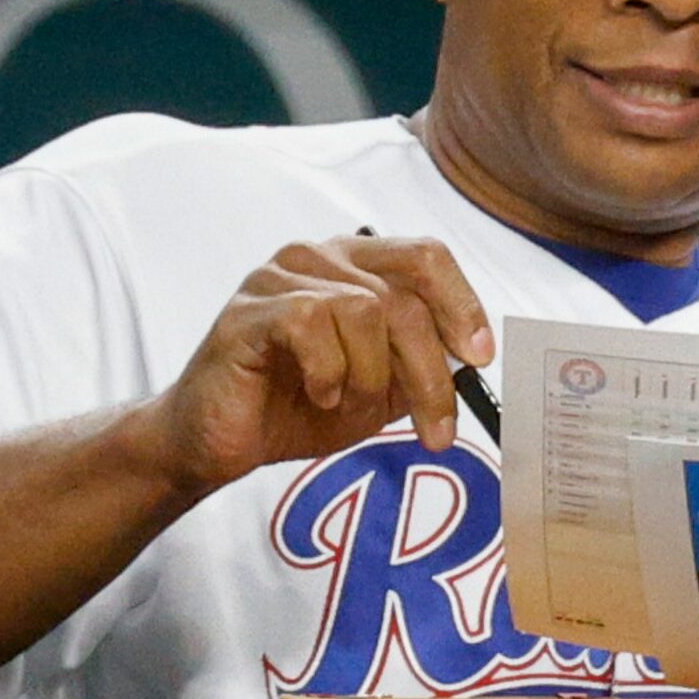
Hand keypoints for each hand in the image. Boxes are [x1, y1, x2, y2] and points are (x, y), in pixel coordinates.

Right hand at [136, 236, 494, 497]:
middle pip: (405, 296)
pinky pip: (313, 323)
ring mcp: (278, 276)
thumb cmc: (296, 407)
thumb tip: (472, 358)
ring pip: (365, 311)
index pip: (426, 256)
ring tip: (348, 404)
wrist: (216, 442)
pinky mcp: (247, 310)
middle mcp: (318, 255)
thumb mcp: (379, 389)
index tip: (482, 356)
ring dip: (371, 375)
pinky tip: (318, 394)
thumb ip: (420, 364)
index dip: (462, 304)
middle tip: (438, 429)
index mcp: (355, 263)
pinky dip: (329, 371)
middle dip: (431, 371)